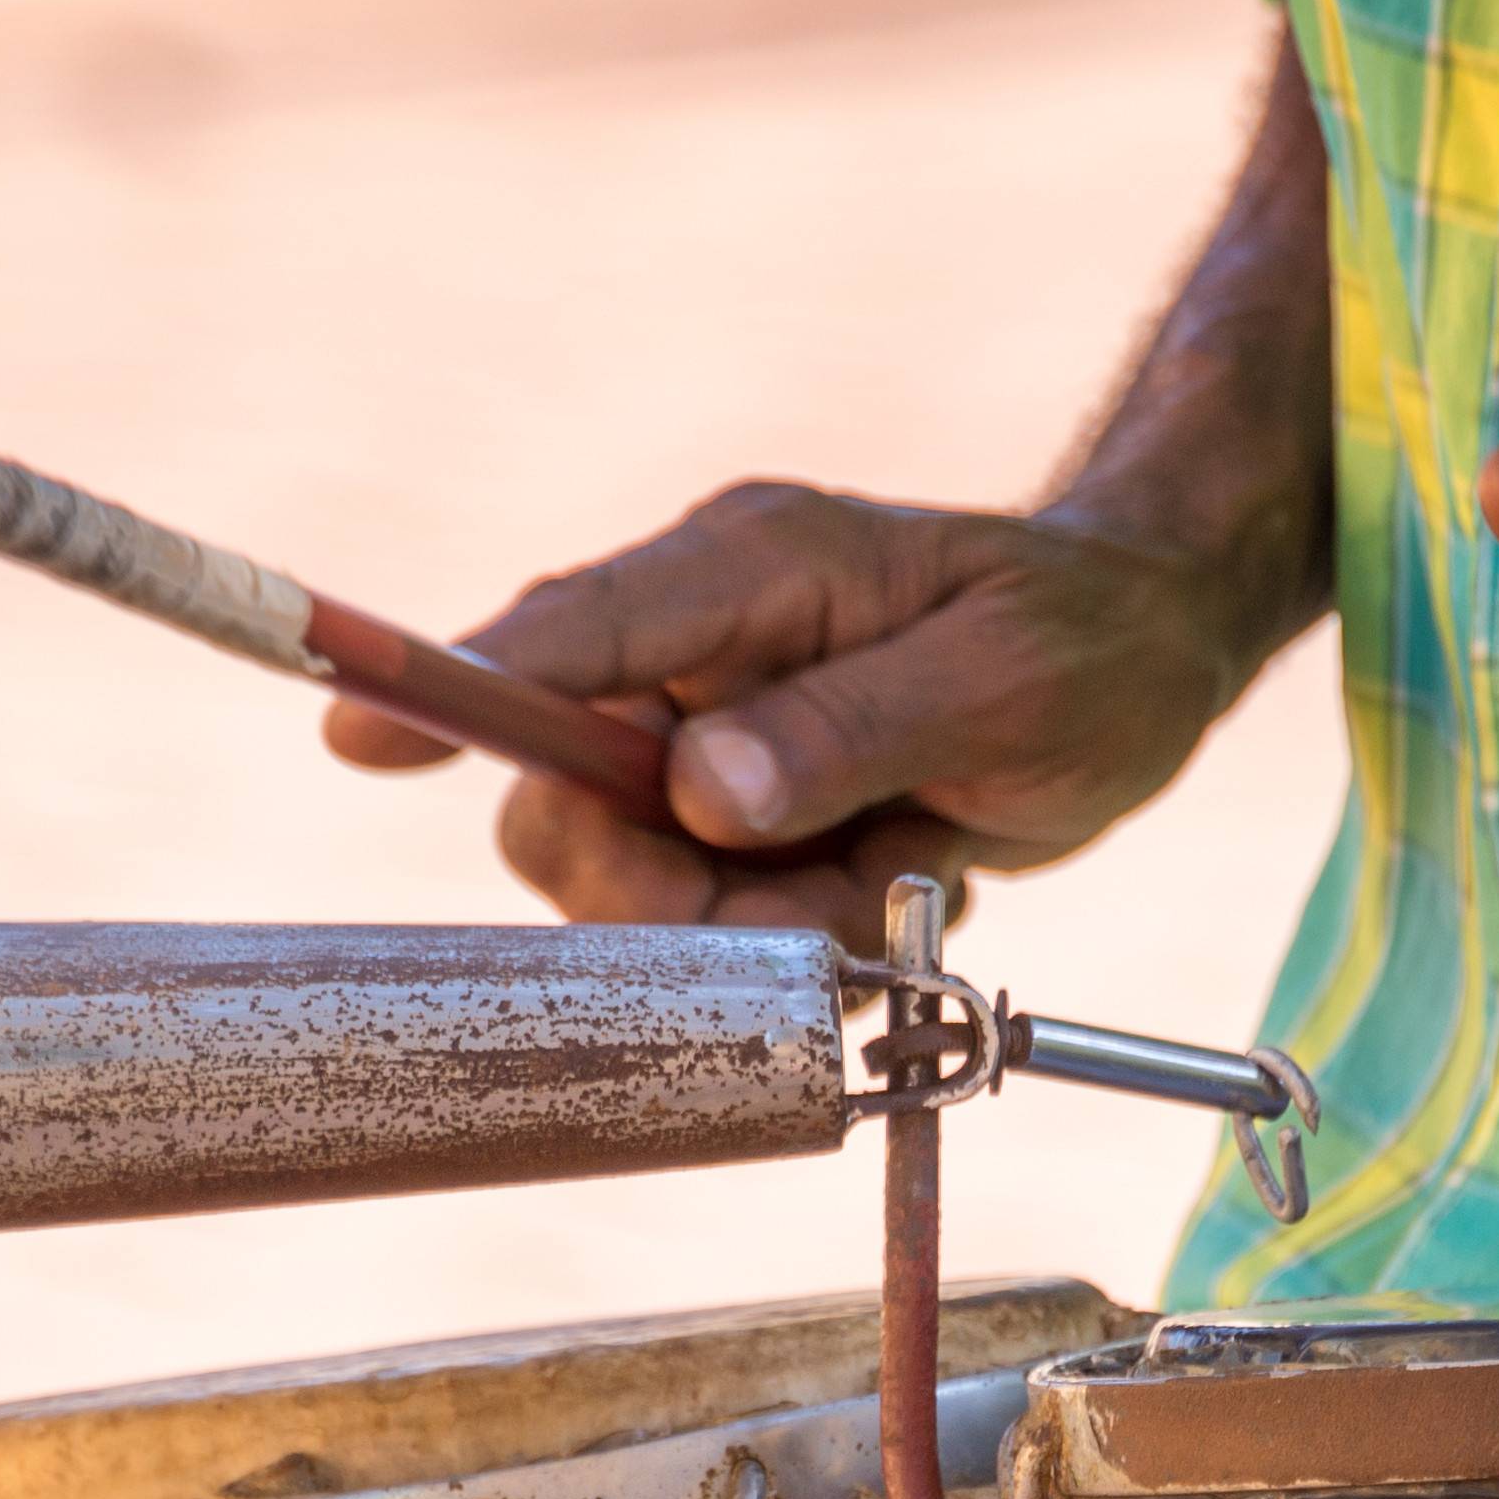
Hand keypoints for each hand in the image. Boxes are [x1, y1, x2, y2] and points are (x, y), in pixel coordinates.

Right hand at [324, 480, 1282, 952]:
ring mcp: (708, 731)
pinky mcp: (732, 808)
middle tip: (814, 903)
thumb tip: (701, 792)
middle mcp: (698, 646)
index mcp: (746, 568)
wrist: (1142, 660)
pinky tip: (890, 876)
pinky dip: (798, 930)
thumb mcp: (1002, 687)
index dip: (456, 686)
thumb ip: (850, 732)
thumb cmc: (1085, 646)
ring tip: (890, 874)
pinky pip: (710, 916)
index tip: (356, 732)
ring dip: (758, 922)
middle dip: (668, 891)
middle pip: (567, 797)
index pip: (568, 631)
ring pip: (635, 882)